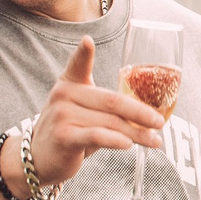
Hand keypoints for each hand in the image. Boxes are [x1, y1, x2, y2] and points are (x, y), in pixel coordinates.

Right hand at [27, 38, 167, 185]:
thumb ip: (108, 105)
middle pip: (112, 101)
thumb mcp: (84, 111)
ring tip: (154, 141)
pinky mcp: (64, 136)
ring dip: (137, 134)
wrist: (40, 158)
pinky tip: (129, 145)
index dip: (83, 53)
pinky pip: (97, 136)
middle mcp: (64, 95)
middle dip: (141, 113)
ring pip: (110, 122)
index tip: (88, 41)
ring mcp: (62, 115)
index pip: (78, 64)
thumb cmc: (71, 130)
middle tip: (160, 123)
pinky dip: (117, 140)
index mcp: (70, 83)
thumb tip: (150, 115)